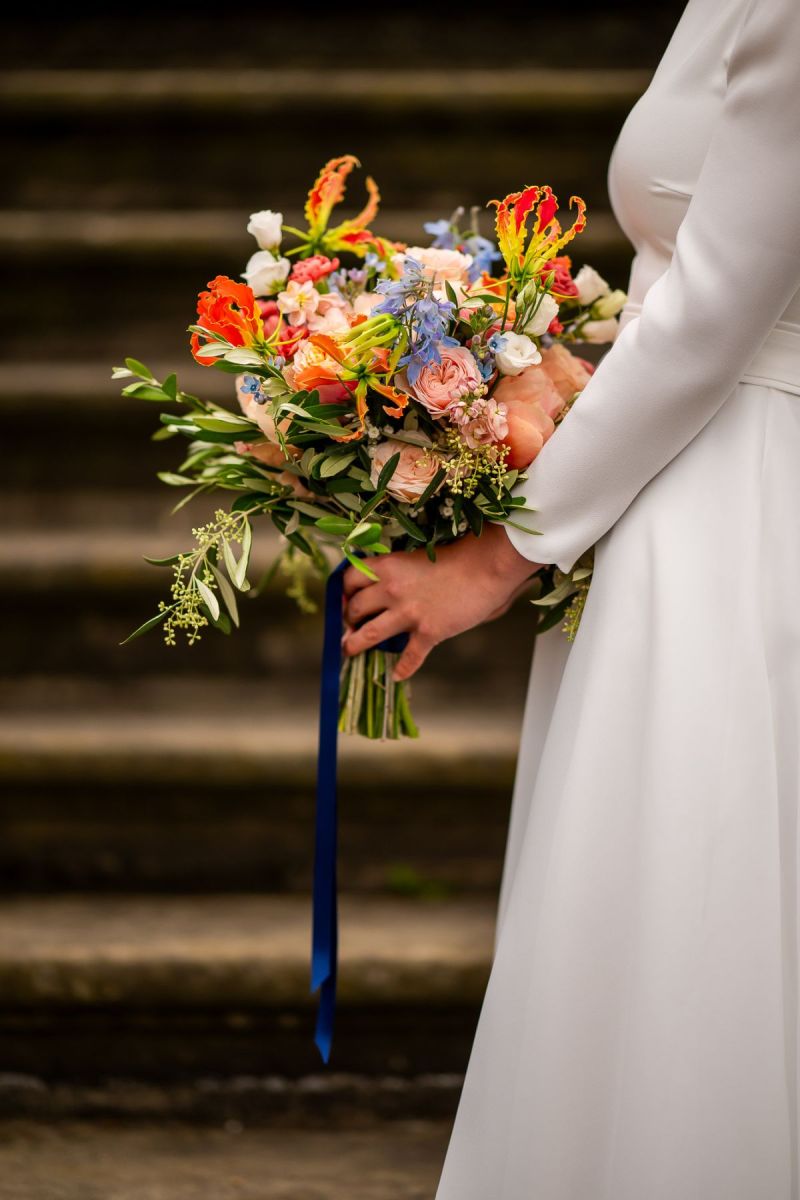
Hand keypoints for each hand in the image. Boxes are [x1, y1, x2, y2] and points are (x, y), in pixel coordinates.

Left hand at [342, 522, 542, 680]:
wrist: (485, 568)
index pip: (349, 581)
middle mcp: (391, 590)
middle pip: (354, 609)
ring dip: (354, 645)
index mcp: (387, 567)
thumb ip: (395, 571)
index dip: (343, 592)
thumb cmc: (455, 558)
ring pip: (368, 635)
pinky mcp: (428, 632)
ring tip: (350, 650)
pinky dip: (402, 669)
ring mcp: (408, 614)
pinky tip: (397, 675)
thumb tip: (380, 587)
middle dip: (348, 619)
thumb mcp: (415, 557)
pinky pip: (409, 657)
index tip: (345, 600)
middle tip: (350, 625)